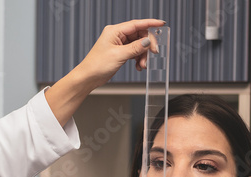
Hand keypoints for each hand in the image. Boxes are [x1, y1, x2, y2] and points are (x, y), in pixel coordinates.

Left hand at [45, 19, 164, 126]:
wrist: (88, 77)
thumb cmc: (97, 65)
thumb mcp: (119, 55)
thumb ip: (135, 48)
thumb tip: (148, 41)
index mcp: (114, 31)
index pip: (136, 24)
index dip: (150, 24)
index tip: (162, 24)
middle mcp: (117, 35)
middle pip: (139, 35)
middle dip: (147, 45)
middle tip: (153, 54)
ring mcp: (118, 44)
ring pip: (138, 45)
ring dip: (143, 55)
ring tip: (143, 65)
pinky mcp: (119, 52)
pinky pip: (134, 52)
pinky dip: (138, 59)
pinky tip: (139, 66)